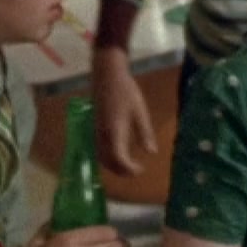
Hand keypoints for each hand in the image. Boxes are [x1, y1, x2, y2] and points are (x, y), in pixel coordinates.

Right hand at [93, 48, 155, 175]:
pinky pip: (99, 149)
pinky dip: (107, 156)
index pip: (119, 159)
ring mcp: (97, 131)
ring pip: (101, 156)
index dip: (129, 169)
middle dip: (121, 170)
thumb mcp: (140, 111)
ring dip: (113, 165)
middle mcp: (103, 135)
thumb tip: (151, 152)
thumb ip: (145, 133)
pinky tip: (117, 152)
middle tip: (135, 170)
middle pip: (108, 162)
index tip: (141, 170)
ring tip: (127, 165)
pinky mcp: (95, 127)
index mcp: (115, 132)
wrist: (107, 75)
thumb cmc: (126, 91)